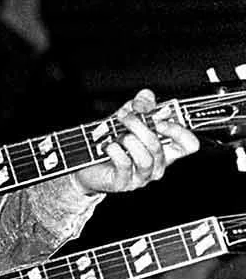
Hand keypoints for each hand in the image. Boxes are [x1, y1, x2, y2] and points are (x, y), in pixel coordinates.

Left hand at [74, 89, 198, 195]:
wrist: (89, 164)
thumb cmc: (115, 141)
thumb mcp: (129, 118)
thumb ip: (140, 105)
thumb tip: (146, 96)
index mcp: (165, 150)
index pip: (189, 145)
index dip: (179, 132)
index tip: (160, 120)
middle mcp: (157, 165)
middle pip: (158, 146)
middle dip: (139, 126)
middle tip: (124, 117)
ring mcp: (141, 177)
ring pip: (145, 159)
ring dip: (128, 140)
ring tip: (117, 135)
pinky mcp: (124, 183)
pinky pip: (125, 165)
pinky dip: (115, 151)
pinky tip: (109, 146)